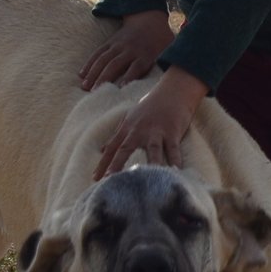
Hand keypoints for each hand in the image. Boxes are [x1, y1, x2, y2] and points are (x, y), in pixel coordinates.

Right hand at [80, 12, 173, 90]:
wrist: (148, 19)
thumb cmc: (161, 42)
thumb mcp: (169, 51)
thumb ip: (168, 66)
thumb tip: (173, 85)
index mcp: (146, 54)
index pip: (136, 67)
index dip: (127, 78)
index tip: (119, 90)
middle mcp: (130, 50)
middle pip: (115, 64)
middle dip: (104, 78)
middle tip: (95, 93)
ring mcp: (118, 45)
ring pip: (103, 59)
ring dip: (93, 73)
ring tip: (85, 87)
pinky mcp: (110, 42)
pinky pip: (98, 53)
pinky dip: (89, 63)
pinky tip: (81, 74)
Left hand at [93, 67, 208, 177]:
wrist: (172, 92)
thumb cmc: (149, 107)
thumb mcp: (129, 119)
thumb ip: (117, 135)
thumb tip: (103, 150)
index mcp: (127, 129)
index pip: (111, 148)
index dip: (103, 163)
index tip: (95, 178)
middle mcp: (139, 131)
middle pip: (126, 149)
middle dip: (117, 164)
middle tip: (110, 179)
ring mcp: (157, 132)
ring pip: (152, 150)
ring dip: (150, 164)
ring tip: (146, 179)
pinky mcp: (172, 132)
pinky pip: (173, 148)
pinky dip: (175, 160)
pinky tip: (175, 171)